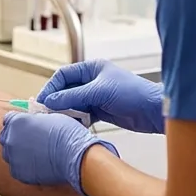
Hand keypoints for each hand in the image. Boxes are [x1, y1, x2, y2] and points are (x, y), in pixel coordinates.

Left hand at [0, 111, 117, 195]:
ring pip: (9, 154)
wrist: (74, 156)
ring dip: (18, 153)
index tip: (25, 127)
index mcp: (17, 121)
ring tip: (34, 155)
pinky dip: (24, 167)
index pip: (8, 119)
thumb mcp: (50, 117)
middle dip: (15, 137)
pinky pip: (16, 168)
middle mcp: (10, 138)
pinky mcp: (18, 173)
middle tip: (30, 141)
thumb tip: (35, 123)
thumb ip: (36, 120)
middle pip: (6, 136)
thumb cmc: (67, 133)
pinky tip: (37, 165)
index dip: (18, 122)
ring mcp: (12, 157)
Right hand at [38, 59, 165, 133]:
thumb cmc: (133, 93)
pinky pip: (82, 115)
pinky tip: (71, 126)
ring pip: (73, 104)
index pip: (63, 75)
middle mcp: (92, 81)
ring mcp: (96, 96)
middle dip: (55, 102)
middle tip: (45, 114)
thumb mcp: (99, 92)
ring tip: (56, 122)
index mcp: (92, 69)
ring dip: (65, 112)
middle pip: (66, 90)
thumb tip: (50, 101)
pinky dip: (76, 120)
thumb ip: (73, 96)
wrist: (154, 110)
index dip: (50, 88)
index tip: (41, 102)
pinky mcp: (101, 110)